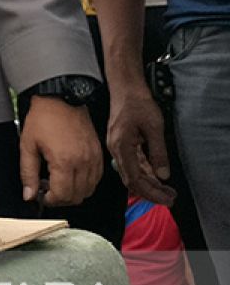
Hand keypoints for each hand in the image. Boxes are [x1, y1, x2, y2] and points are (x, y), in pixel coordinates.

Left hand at [19, 95, 102, 206]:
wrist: (61, 97)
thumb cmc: (43, 117)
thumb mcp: (27, 145)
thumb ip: (28, 173)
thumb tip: (28, 195)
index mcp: (64, 161)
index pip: (62, 196)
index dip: (50, 200)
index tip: (41, 195)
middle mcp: (83, 162)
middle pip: (77, 197)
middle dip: (60, 198)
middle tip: (47, 189)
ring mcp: (94, 158)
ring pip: (88, 190)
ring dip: (73, 192)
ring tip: (58, 181)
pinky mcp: (99, 153)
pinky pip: (96, 178)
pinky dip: (85, 182)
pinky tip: (70, 174)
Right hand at [107, 80, 175, 205]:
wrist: (124, 87)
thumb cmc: (135, 102)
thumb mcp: (154, 127)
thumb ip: (158, 152)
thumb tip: (162, 174)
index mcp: (121, 146)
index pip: (134, 178)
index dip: (150, 191)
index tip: (164, 197)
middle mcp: (115, 149)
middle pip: (131, 179)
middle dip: (150, 191)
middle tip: (168, 197)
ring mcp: (117, 146)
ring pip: (131, 172)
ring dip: (148, 183)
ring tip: (165, 189)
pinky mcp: (120, 143)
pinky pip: (131, 163)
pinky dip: (144, 172)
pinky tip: (155, 176)